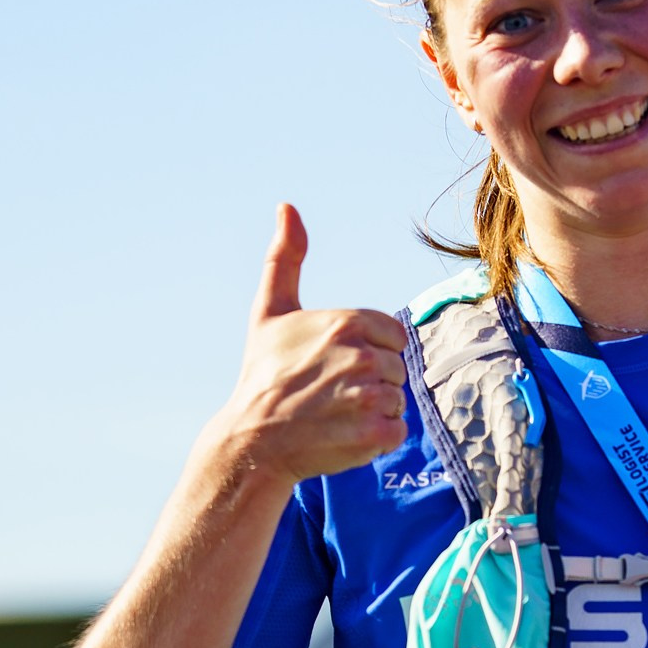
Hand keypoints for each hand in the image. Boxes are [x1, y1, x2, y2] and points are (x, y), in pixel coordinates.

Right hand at [219, 207, 409, 483]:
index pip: (393, 335)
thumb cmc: (263, 375)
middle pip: (397, 368)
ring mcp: (366, 397)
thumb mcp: (270, 311)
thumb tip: (287, 207)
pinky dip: (375, 438)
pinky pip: (395, 431)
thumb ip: (285, 258)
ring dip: (372, 411)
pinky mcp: (370, 435)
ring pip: (397, 400)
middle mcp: (360, 356)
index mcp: (346, 322)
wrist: (251, 441)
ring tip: (333, 414)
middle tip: (329, 392)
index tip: (333, 364)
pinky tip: (341, 435)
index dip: (369, 351)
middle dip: (371, 381)